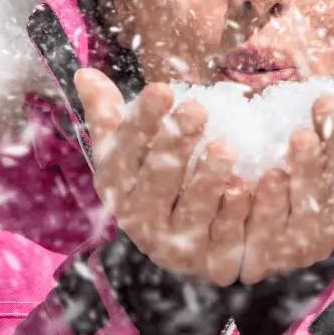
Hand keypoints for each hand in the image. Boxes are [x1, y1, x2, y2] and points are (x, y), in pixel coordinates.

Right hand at [74, 68, 249, 285]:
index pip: (125, 153)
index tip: (163, 90)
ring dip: (207, 180)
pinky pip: (226, 239)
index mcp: (117, 188)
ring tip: (225, 147)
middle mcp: (141, 222)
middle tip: (197, 110)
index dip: (143, 123)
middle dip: (176, 145)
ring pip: (192, 212)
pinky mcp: (214, 261)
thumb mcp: (128, 149)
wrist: (185, 241)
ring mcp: (176, 246)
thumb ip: (108, 113)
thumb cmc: (153, 177)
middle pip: (158, 182)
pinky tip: (248, 187)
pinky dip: (237, 213)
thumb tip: (85, 73)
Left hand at [237, 79, 333, 283]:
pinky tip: (268, 176)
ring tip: (299, 135)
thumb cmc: (326, 190)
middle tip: (324, 100)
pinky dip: (271, 202)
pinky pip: (271, 228)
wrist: (269, 247)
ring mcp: (305, 239)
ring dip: (309, 169)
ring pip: (312, 205)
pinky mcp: (267, 250)